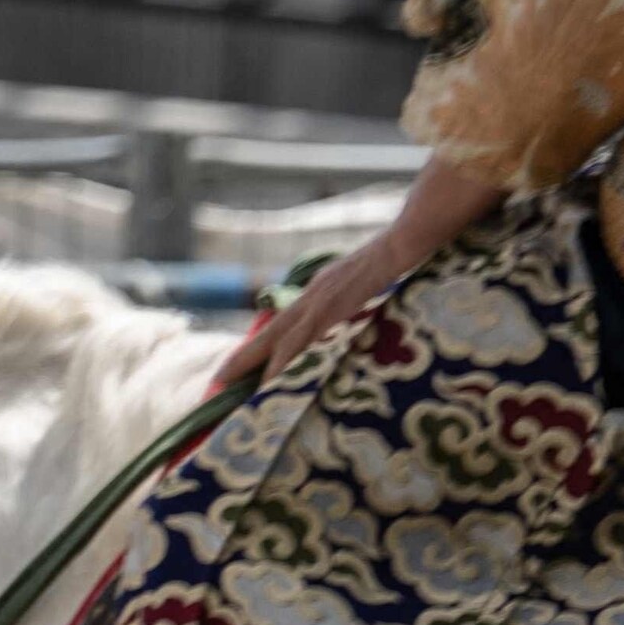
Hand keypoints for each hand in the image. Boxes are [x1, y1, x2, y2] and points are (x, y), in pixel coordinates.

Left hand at [216, 162, 509, 389]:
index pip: (284, 324)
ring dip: (253, 363)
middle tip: (216, 381)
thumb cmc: (396, 260)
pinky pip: (303, 339)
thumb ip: (356, 302)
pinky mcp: (332, 306)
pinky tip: (271, 378)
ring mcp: (320, 300)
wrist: (407, 239)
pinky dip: (286, 360)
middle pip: (270, 332)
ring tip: (228, 384)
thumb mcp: (367, 285)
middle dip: (242, 358)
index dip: (263, 346)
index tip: (244, 367)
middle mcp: (312, 295)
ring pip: (278, 338)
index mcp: (319, 292)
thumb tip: (353, 320)